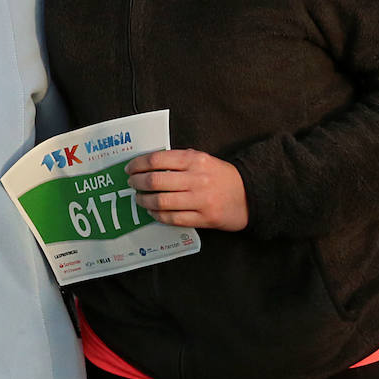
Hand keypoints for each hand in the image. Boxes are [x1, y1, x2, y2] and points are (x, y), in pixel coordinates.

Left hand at [125, 149, 248, 230]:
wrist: (249, 195)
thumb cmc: (219, 176)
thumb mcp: (202, 159)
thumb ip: (178, 160)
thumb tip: (147, 165)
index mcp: (195, 160)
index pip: (157, 160)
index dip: (138, 164)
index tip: (129, 168)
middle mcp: (197, 179)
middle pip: (155, 181)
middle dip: (137, 183)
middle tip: (131, 184)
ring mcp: (201, 200)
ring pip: (162, 202)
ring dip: (144, 201)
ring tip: (139, 199)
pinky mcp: (204, 218)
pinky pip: (173, 218)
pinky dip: (158, 215)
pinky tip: (153, 212)